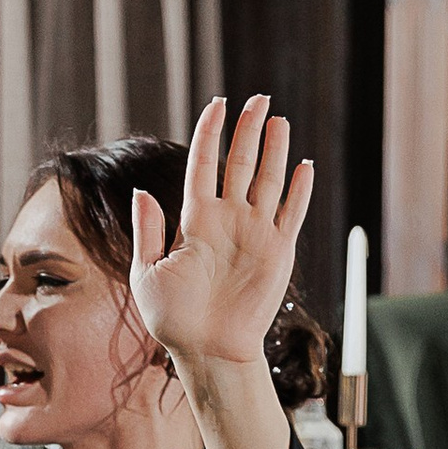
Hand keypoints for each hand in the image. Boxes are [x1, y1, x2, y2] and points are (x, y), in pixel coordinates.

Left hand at [130, 96, 312, 386]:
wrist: (207, 350)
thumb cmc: (173, 318)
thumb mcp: (148, 272)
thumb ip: (149, 231)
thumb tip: (143, 191)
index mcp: (195, 220)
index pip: (204, 165)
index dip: (211, 133)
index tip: (218, 104)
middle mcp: (227, 220)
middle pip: (240, 163)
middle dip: (248, 129)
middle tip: (258, 98)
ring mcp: (255, 233)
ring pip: (267, 180)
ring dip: (274, 149)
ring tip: (277, 119)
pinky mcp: (278, 251)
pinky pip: (291, 213)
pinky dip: (299, 189)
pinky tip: (303, 164)